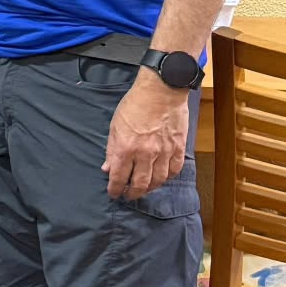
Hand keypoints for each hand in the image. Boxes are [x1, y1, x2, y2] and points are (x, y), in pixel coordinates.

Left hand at [102, 72, 189, 198]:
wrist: (161, 91)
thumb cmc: (134, 105)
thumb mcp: (115, 126)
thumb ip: (111, 149)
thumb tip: (107, 168)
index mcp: (126, 149)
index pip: (119, 177)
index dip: (115, 189)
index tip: (114, 194)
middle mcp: (145, 154)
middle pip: (140, 183)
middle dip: (133, 193)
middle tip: (129, 195)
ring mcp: (164, 152)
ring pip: (158, 180)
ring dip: (150, 188)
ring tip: (144, 189)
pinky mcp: (178, 147)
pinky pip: (174, 169)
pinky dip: (167, 177)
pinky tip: (162, 178)